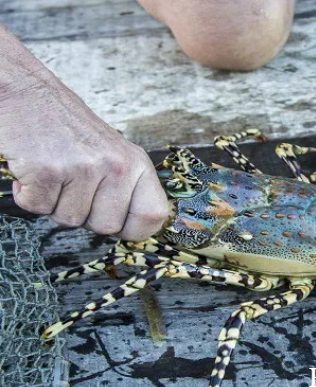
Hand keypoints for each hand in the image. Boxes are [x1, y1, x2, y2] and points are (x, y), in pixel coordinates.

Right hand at [0, 73, 168, 240]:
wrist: (28, 95)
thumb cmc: (70, 128)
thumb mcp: (114, 153)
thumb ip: (128, 189)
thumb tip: (135, 227)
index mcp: (136, 163)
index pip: (153, 216)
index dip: (135, 229)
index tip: (120, 224)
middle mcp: (116, 166)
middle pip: (107, 227)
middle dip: (86, 215)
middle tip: (75, 187)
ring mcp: (84, 168)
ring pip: (70, 220)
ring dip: (55, 203)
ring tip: (56, 173)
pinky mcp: (48, 171)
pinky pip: (38, 208)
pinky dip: (29, 195)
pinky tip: (35, 171)